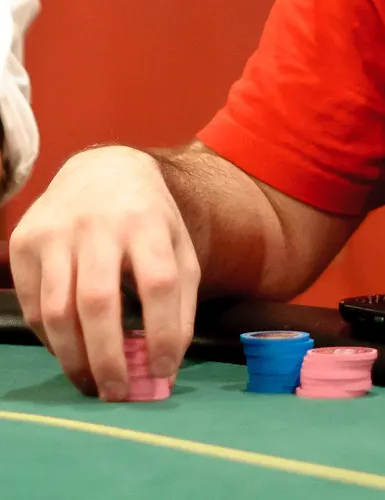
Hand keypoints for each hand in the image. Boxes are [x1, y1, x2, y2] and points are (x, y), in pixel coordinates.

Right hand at [9, 146, 200, 399]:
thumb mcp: (178, 245)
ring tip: (91, 383)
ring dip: (74, 359)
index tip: (163, 372)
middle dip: (107, 357)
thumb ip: (180, 302)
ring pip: (57, 311)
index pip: (159, 282)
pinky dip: (51, 340)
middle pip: (98, 301)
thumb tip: (165, 368)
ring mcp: (56, 232)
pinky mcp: (24, 242)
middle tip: (116, 394)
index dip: (163, 332)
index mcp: (147, 220)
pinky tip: (70, 349)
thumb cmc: (146, 218)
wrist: (100, 170)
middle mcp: (99, 223)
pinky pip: (34, 306)